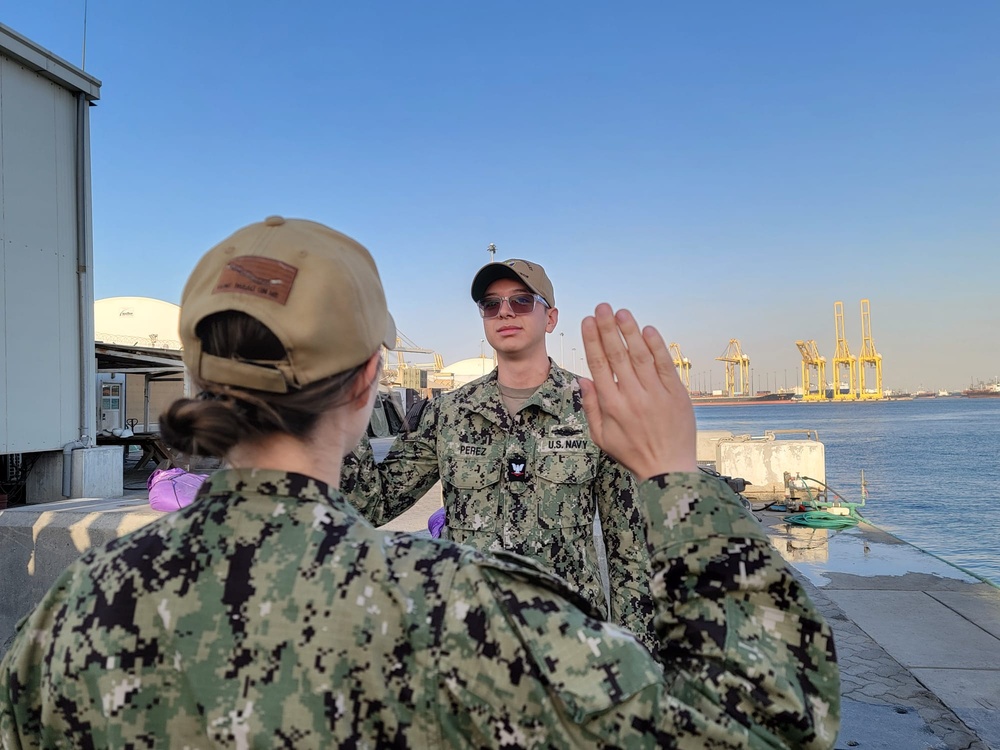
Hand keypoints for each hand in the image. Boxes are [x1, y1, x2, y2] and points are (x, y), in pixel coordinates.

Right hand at [578, 304, 696, 480]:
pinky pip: (665, 365)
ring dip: (630, 332)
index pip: (599, 365)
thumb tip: (582, 379)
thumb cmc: (632, 453)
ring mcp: (656, 394)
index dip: (592, 341)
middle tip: (602, 307)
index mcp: (611, 406)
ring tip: (622, 312)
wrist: (669, 468)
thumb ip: (590, 407)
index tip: (587, 321)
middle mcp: (632, 396)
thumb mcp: (601, 437)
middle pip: (618, 355)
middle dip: (608, 328)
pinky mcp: (676, 394)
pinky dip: (657, 346)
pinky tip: (648, 330)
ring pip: (640, 356)